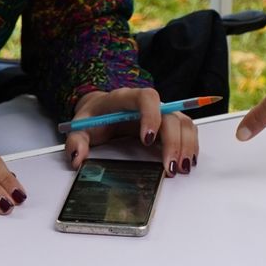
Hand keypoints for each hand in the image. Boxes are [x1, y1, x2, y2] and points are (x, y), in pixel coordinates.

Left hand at [64, 86, 198, 175]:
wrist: (101, 112)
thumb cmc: (94, 118)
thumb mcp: (79, 127)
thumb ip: (75, 141)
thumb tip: (77, 158)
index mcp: (125, 98)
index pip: (147, 97)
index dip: (151, 115)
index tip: (148, 139)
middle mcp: (148, 104)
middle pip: (170, 115)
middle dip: (173, 142)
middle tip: (169, 167)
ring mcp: (160, 114)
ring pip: (183, 122)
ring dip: (187, 145)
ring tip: (182, 167)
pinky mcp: (167, 125)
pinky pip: (186, 130)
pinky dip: (190, 145)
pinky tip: (186, 161)